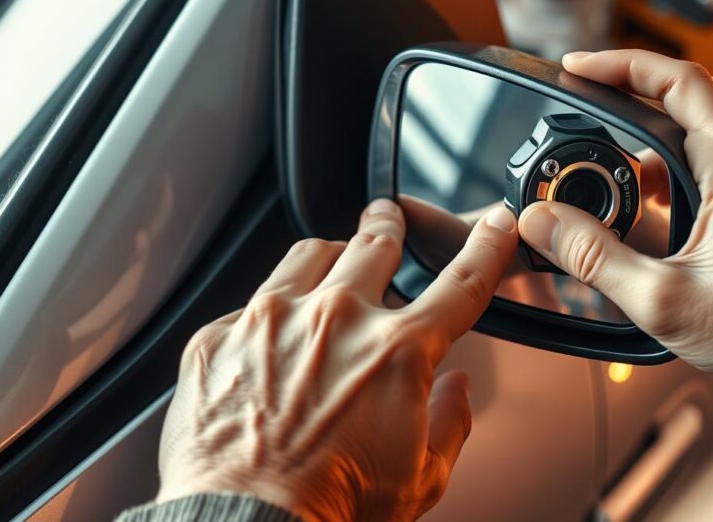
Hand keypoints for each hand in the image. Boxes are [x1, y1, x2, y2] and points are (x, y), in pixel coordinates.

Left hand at [156, 199, 518, 520]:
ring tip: (331, 263)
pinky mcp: (219, 337)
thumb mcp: (422, 478)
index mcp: (397, 352)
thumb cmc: (331, 509)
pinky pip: (251, 300)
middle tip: (389, 218)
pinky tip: (273, 336)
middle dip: (389, 224)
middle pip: (375, 243)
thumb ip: (450, 422)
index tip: (494, 224)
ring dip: (330, 256)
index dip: (486, 245)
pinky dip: (270, 311)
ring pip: (310, 253)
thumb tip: (455, 389)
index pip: (461, 282)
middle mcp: (336, 320)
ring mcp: (270, 320)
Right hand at [518, 50, 712, 396]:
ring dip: (650, 118)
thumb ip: (593, 257)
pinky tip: (641, 187)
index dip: (621, 65)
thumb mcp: (661, 299)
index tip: (578, 67)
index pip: (678, 82)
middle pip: (687, 90)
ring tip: (604, 139)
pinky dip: (667, 153)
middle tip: (582, 91)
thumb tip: (542, 222)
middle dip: (629, 84)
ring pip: (699, 118)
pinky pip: (707, 151)